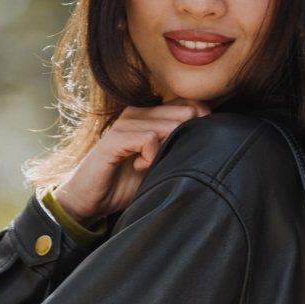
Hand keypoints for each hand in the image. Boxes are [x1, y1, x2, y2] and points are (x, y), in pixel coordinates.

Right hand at [52, 100, 211, 223]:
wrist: (90, 199)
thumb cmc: (126, 182)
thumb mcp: (161, 163)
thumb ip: (180, 148)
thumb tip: (214, 141)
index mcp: (152, 114)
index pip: (192, 104)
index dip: (202, 125)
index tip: (191, 151)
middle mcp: (139, 111)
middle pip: (187, 112)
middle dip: (187, 140)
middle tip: (169, 160)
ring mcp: (126, 122)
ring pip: (171, 125)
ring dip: (168, 151)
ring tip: (151, 165)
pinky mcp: (115, 137)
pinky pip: (149, 139)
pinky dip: (152, 157)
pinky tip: (139, 166)